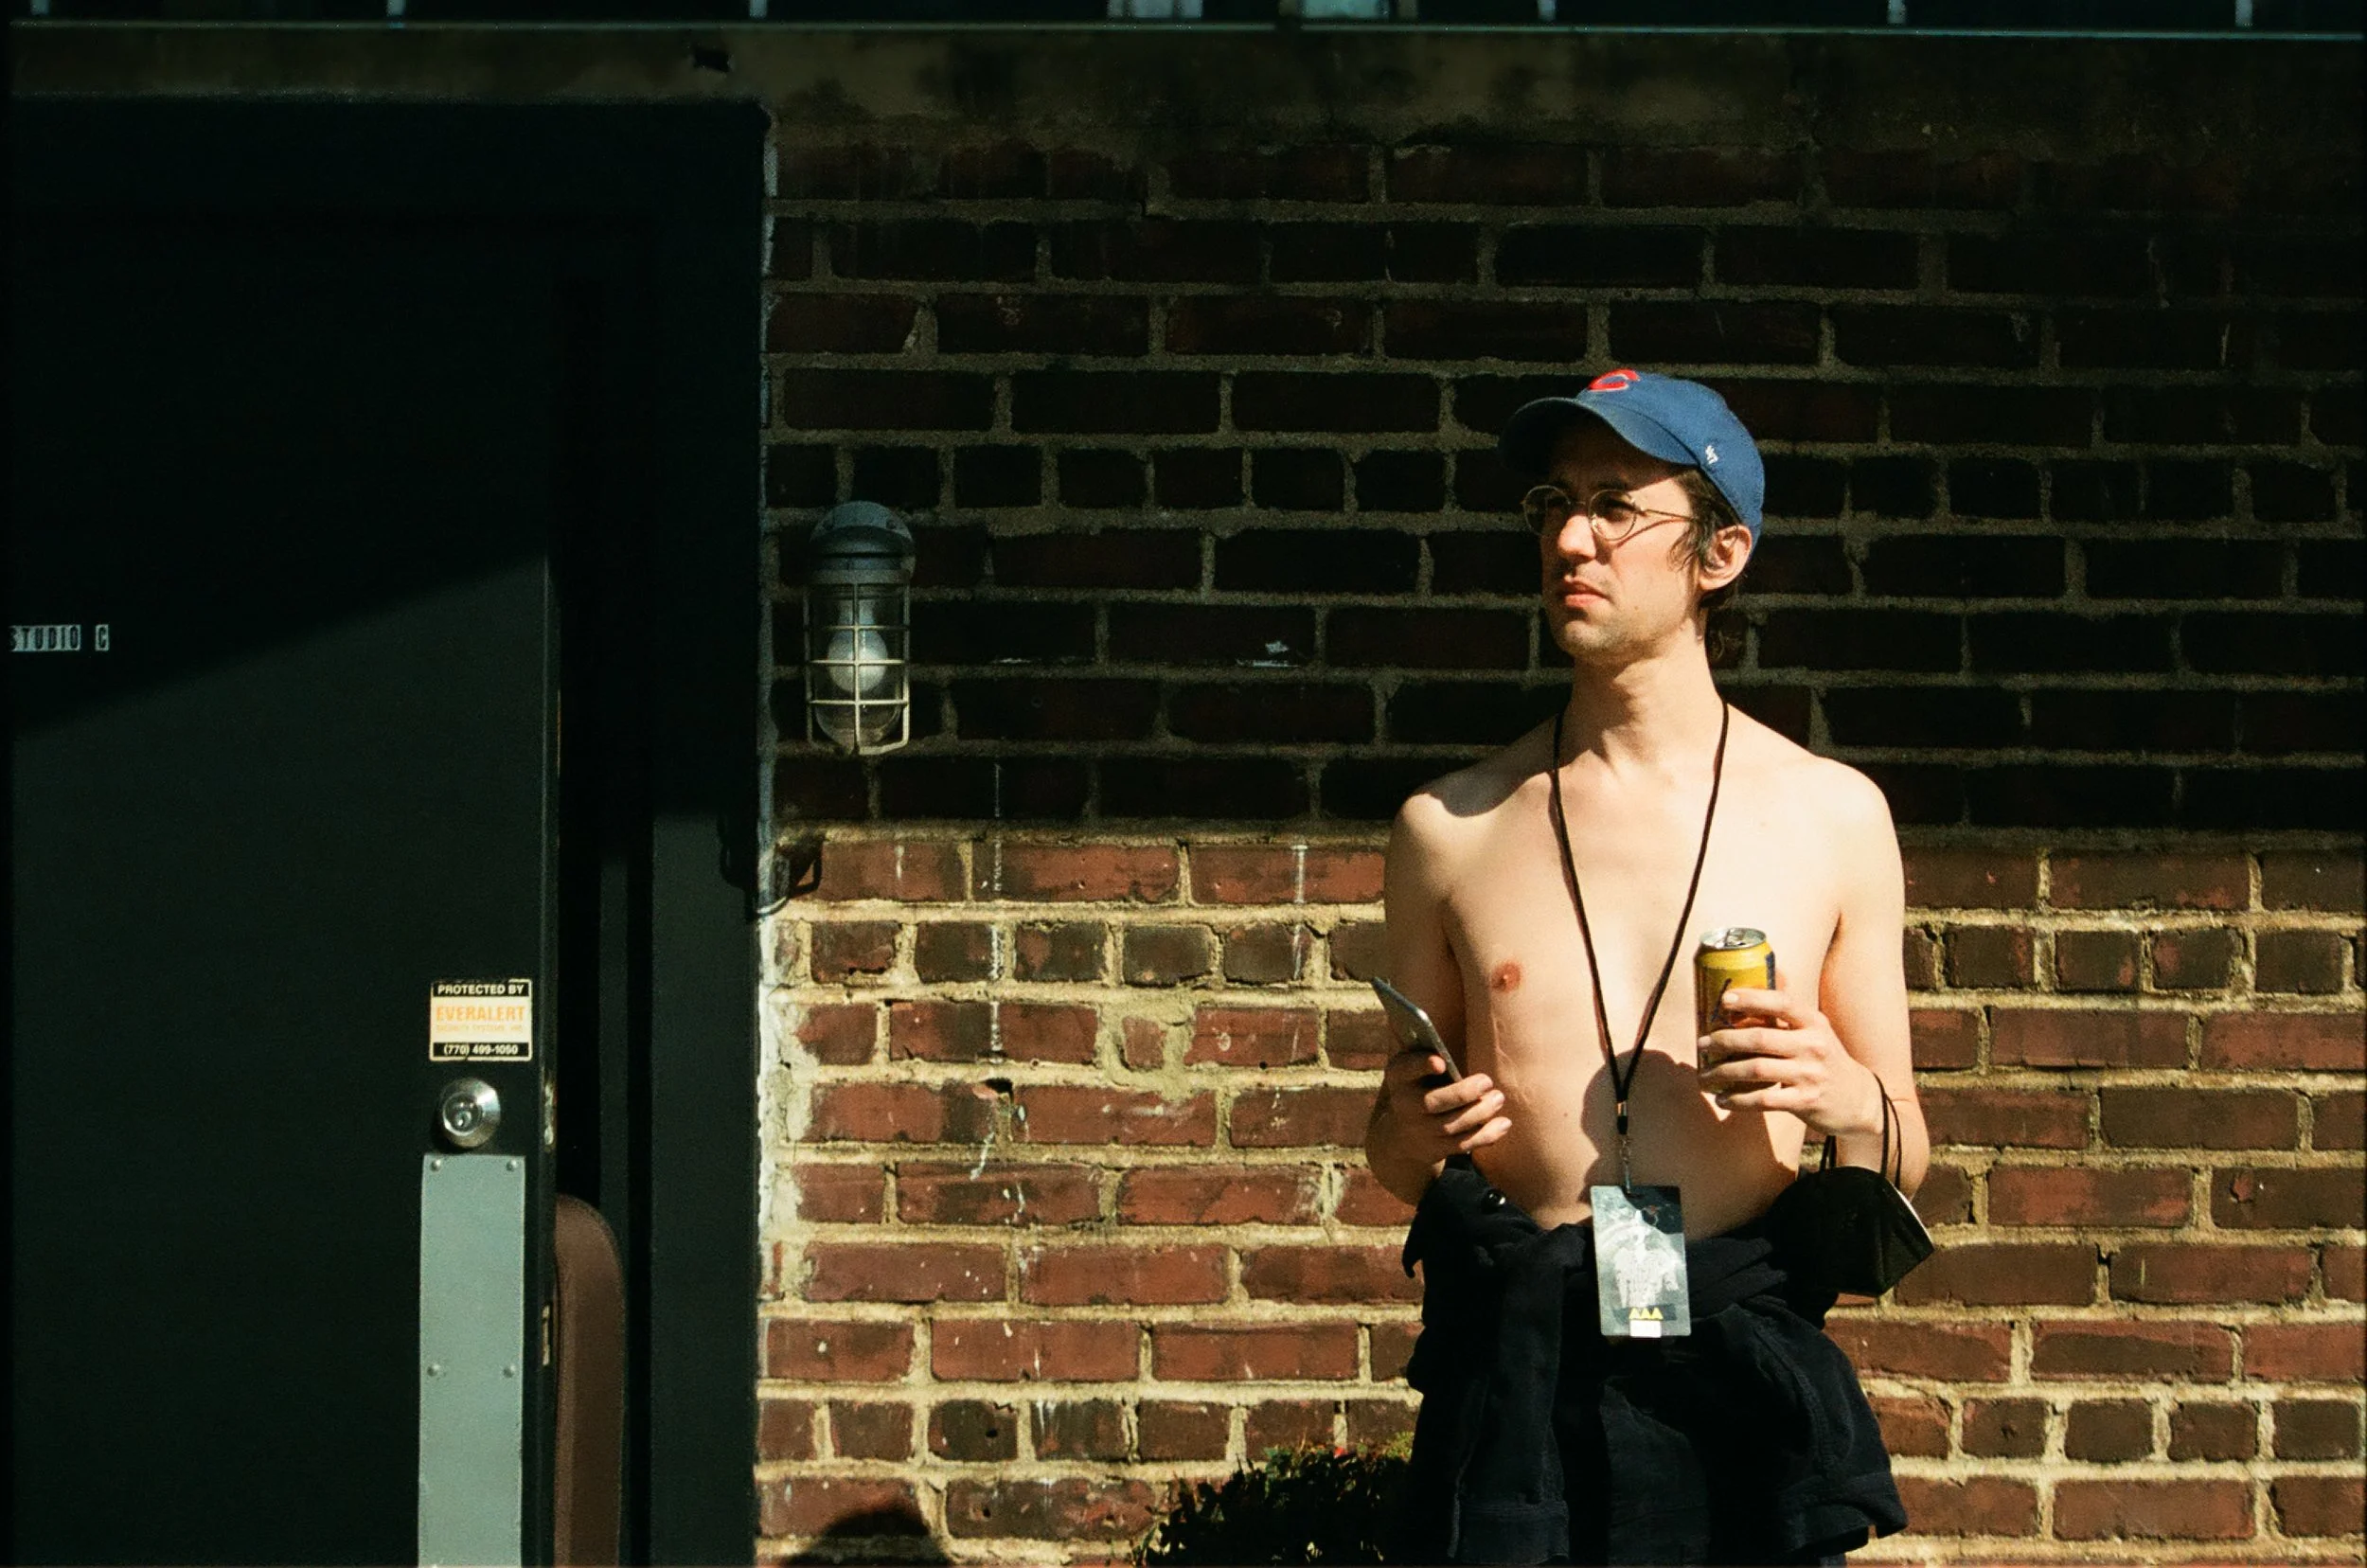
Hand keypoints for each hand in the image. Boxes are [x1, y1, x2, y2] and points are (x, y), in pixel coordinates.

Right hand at [1379, 1047, 1511, 1157]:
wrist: (1403, 1133)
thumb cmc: (1419, 1086)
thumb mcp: (1416, 1068)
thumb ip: (1431, 1054)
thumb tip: (1461, 1042)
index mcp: (1399, 1077)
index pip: (1406, 1069)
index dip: (1422, 1066)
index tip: (1441, 1062)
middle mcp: (1405, 1106)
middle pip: (1432, 1103)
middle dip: (1462, 1093)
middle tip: (1487, 1081)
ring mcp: (1419, 1131)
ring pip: (1450, 1125)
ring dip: (1479, 1113)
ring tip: (1498, 1098)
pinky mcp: (1435, 1149)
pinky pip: (1462, 1144)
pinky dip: (1486, 1135)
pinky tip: (1504, 1123)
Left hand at [1695, 973, 1883, 1140]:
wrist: (1858, 1101)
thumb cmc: (1825, 1060)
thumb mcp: (1815, 1031)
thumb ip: (1788, 1012)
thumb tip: (1760, 979)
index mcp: (1814, 1022)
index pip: (1781, 1003)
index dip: (1751, 999)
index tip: (1724, 1000)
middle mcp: (1813, 1045)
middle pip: (1760, 1038)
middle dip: (1724, 1040)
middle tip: (1702, 1044)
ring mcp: (1810, 1075)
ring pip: (1756, 1069)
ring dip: (1723, 1072)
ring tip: (1705, 1076)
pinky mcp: (1805, 1102)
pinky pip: (1763, 1099)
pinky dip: (1738, 1100)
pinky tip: (1723, 1099)